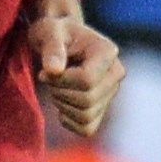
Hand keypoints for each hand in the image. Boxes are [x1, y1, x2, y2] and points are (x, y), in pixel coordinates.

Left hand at [31, 0, 122, 136]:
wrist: (59, 40)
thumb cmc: (53, 33)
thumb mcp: (48, 33)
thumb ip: (51, 49)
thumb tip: (54, 70)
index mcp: (108, 52)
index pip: (87, 81)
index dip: (60, 81)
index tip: (45, 71)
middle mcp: (116, 74)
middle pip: (87, 100)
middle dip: (59, 93)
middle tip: (48, 79)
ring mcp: (111, 92)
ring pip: (86, 116)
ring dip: (62, 105)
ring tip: (56, 88)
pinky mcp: (102, 107)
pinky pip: (87, 128)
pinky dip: (69, 121)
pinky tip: (61, 104)